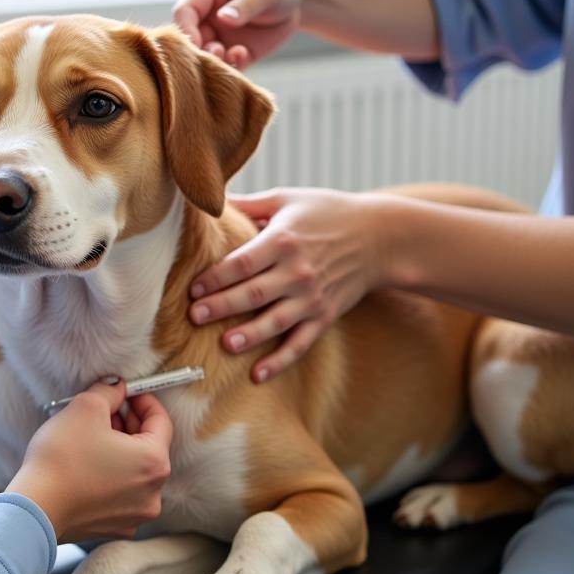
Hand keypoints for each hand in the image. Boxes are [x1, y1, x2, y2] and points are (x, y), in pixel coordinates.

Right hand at [6, 381, 172, 542]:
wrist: (35, 509)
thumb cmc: (62, 458)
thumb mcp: (86, 407)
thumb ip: (109, 392)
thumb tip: (117, 388)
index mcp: (155, 463)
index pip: (161, 421)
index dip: (144, 400)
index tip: (127, 392)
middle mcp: (153, 494)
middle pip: (149, 447)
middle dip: (129, 424)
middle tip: (107, 410)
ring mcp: (135, 515)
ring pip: (135, 471)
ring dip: (119, 450)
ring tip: (93, 436)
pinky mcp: (115, 527)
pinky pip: (120, 493)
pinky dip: (110, 475)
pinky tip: (87, 465)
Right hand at [172, 0, 307, 67]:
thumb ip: (246, 4)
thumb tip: (223, 18)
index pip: (185, 11)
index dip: (186, 29)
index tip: (197, 44)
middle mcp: (209, 14)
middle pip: (191, 37)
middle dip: (199, 50)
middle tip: (217, 55)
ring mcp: (221, 34)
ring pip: (206, 55)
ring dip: (214, 61)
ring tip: (233, 56)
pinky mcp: (235, 50)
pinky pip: (226, 64)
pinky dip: (231, 67)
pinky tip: (243, 57)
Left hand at [188, 189, 389, 381]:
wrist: (380, 238)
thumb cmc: (328, 212)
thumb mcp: (287, 198)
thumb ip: (249, 204)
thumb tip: (209, 198)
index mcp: (284, 240)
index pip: (243, 262)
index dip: (216, 276)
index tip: (193, 288)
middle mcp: (298, 271)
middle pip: (253, 293)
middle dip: (222, 306)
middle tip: (194, 316)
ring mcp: (312, 297)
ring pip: (275, 321)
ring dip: (249, 335)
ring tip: (224, 345)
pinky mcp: (324, 316)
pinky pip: (300, 343)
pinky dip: (280, 361)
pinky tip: (257, 375)